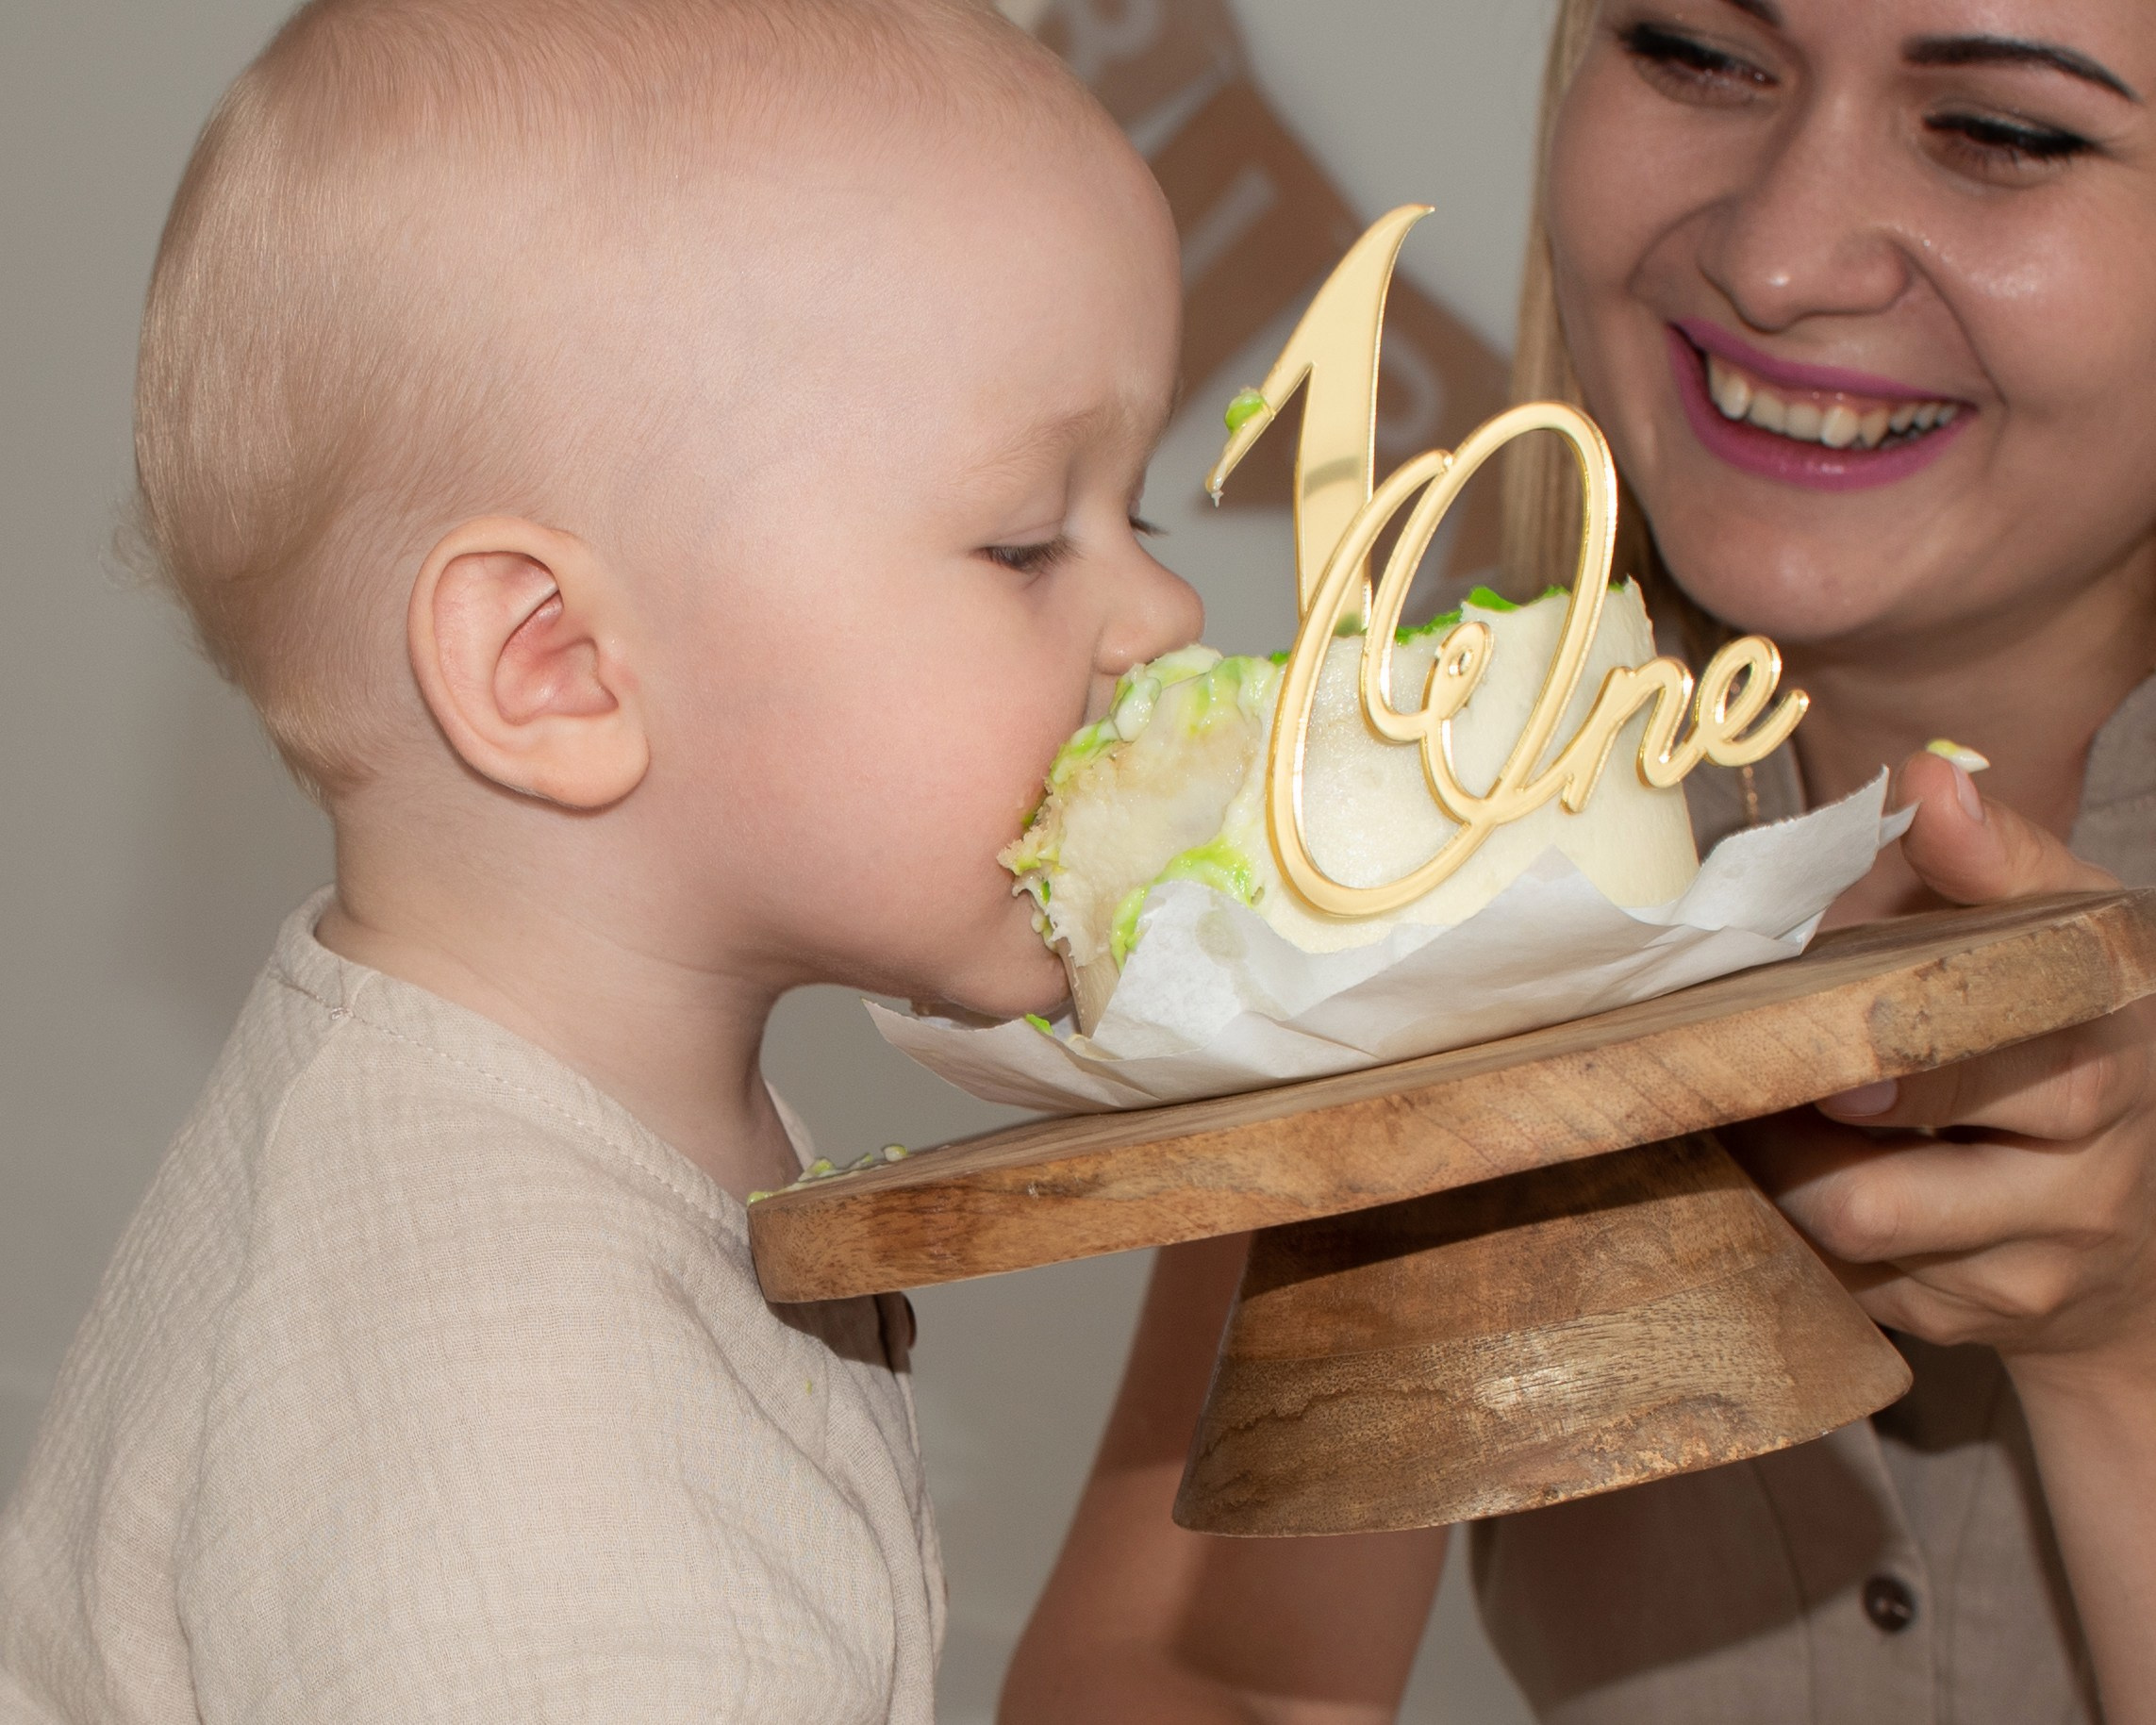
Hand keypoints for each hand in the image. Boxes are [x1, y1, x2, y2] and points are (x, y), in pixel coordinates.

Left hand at [1728, 748, 2155, 1375]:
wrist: (2127, 1218)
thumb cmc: (2056, 1034)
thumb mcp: (2054, 934)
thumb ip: (1993, 857)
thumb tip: (1929, 775)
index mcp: (2106, 1044)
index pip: (2021, 1045)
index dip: (1911, 1057)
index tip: (1831, 1063)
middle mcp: (2087, 1166)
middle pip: (1904, 1172)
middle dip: (1796, 1128)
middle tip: (1731, 1075)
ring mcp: (2030, 1262)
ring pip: (1858, 1227)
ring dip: (1777, 1169)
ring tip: (1741, 1109)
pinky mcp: (1972, 1319)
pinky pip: (1849, 1280)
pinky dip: (1791, 1226)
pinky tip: (1774, 1173)